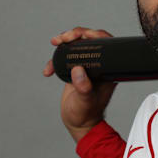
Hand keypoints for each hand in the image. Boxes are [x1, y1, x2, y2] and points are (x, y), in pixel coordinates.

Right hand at [42, 27, 118, 142]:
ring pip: (78, 46)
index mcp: (109, 69)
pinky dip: (55, 59)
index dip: (94, 34)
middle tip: (62, 38)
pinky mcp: (76, 70)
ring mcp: (88, 67)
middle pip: (91, 40)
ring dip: (65, 42)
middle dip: (76, 34)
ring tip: (55, 43)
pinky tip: (48, 70)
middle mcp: (100, 65)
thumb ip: (83, 88)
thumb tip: (78, 71)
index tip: (80, 34)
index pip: (106, 44)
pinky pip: (66, 57)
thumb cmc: (86, 114)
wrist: (79, 123)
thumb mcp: (85, 101)